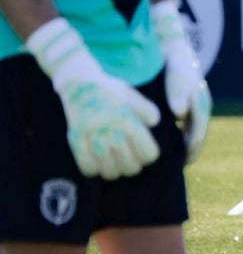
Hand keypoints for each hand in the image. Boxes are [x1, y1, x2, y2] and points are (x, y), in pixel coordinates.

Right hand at [26, 18, 160, 179]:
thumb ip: (148, 111)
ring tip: (115, 163)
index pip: (148, 153)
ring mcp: (91, 136)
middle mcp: (110, 129)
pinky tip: (97, 163)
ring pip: (110, 171)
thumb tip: (155, 124)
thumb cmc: (110, 90)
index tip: (144, 152)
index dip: (149, 156)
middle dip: (133, 166)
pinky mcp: (75, 140)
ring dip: (115, 171)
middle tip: (130, 160)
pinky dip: (94, 170)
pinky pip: (87, 168)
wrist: (78, 82)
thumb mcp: (134, 97)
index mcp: (127, 119)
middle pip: (131, 166)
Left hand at [150, 0, 211, 162]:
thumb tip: (180, 113)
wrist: (173, 46)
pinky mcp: (185, 105)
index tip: (182, 164)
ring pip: (191, 132)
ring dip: (184, 145)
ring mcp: (193, 107)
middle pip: (197, 136)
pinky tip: (165, 142)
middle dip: (189, 152)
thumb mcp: (176, 72)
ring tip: (171, 161)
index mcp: (201, 104)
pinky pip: (184, 126)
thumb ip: (178, 91)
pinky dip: (178, 136)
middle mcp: (200, 107)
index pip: (199, 134)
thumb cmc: (174, 59)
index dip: (191, 150)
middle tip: (176, 169)